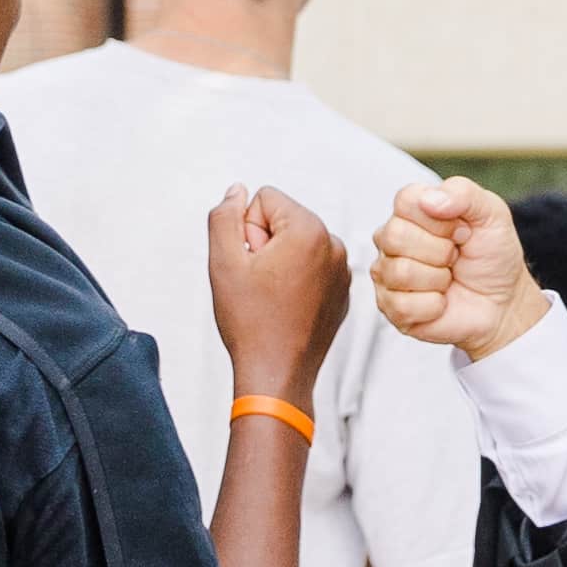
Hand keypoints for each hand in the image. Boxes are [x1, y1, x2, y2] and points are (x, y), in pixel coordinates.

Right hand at [204, 185, 348, 399]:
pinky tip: (285, 308)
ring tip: (271, 296)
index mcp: (310, 230)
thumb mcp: (223, 262)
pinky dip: (295, 280)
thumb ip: (224, 216)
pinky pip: (311, 267)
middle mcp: (334, 244)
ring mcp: (342, 269)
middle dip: (264, 243)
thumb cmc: (249, 322)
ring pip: (296, 243)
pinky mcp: (342, 290)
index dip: (246, 230)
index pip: (265, 198)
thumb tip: (237, 191)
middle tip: (258, 283)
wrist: (277, 376)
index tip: (251, 264)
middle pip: (283, 219)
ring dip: (278, 262)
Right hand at [373, 177, 543, 358]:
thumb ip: (463, 194)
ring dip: (439, 279)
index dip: (440, 219)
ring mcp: (388, 274)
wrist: (504, 302)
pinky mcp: (392, 308)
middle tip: (456, 257)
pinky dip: (434, 306)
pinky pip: (403, 305)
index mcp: (413, 210)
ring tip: (449, 278)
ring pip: (400, 272)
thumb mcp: (492, 214)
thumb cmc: (493, 256)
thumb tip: (429, 200)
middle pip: (395, 236)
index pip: (405, 201)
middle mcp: (393, 239)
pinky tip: (441, 301)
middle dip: (440, 251)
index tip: (463, 230)